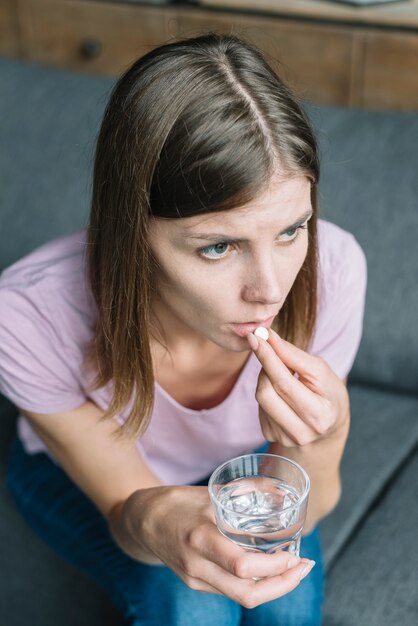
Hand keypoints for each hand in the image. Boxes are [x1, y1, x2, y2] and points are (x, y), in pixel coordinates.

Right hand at [122, 485, 315, 607]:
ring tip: (294, 570)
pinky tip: (269, 571)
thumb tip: (281, 490)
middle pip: (247, 593)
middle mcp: (197, 566)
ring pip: (241, 597)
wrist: (141, 520)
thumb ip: (243, 494)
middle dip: (283, 584)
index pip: (243, 567)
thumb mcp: (210, 492)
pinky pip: (231, 591)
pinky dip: (255, 584)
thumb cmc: (177, 501)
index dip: (275, 567)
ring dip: (274, 588)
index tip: (295, 555)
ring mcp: (195, 579)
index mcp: (200, 538)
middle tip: (304, 567)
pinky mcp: (195, 584)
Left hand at [247, 328, 348, 446]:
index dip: (268, 358)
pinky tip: (280, 391)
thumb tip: (267, 338)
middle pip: (266, 392)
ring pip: (260, 398)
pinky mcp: (271, 435)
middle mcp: (302, 433)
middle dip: (265, 366)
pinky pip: (259, 406)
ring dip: (265, 378)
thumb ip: (293, 355)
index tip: (256, 337)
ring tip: (282, 373)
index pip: (284, 383)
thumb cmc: (327, 392)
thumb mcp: (320, 371)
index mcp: (320, 415)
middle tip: (272, 352)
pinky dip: (266, 391)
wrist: (329, 423)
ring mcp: (284, 437)